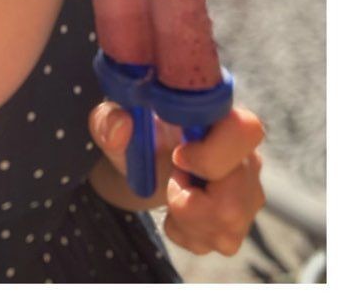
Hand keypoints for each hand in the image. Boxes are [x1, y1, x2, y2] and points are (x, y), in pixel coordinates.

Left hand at [89, 102, 265, 255]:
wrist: (144, 166)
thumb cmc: (136, 136)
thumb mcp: (114, 122)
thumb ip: (109, 119)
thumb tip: (122, 124)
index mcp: (219, 117)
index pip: (246, 129)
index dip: (212, 153)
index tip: (177, 157)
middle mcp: (245, 153)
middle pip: (236, 196)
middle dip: (189, 201)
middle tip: (172, 178)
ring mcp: (249, 191)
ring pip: (229, 224)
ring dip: (186, 219)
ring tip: (174, 192)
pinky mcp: (242, 221)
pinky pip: (220, 242)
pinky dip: (188, 233)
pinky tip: (179, 212)